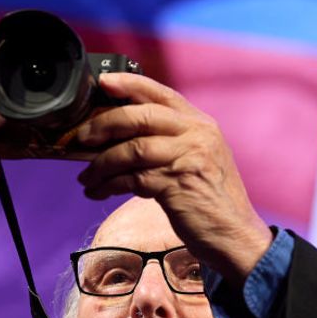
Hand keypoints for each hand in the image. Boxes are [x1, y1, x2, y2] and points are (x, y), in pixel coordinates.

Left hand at [74, 73, 272, 284]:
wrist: (235, 236)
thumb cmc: (210, 201)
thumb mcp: (198, 159)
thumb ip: (170, 141)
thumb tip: (120, 136)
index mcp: (201, 124)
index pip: (161, 93)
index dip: (129, 84)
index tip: (103, 81)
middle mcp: (197, 135)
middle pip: (141, 116)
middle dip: (104, 125)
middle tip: (81, 138)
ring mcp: (189, 158)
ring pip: (132, 149)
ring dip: (101, 164)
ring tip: (87, 178)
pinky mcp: (178, 185)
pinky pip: (132, 179)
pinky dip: (109, 186)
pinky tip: (98, 192)